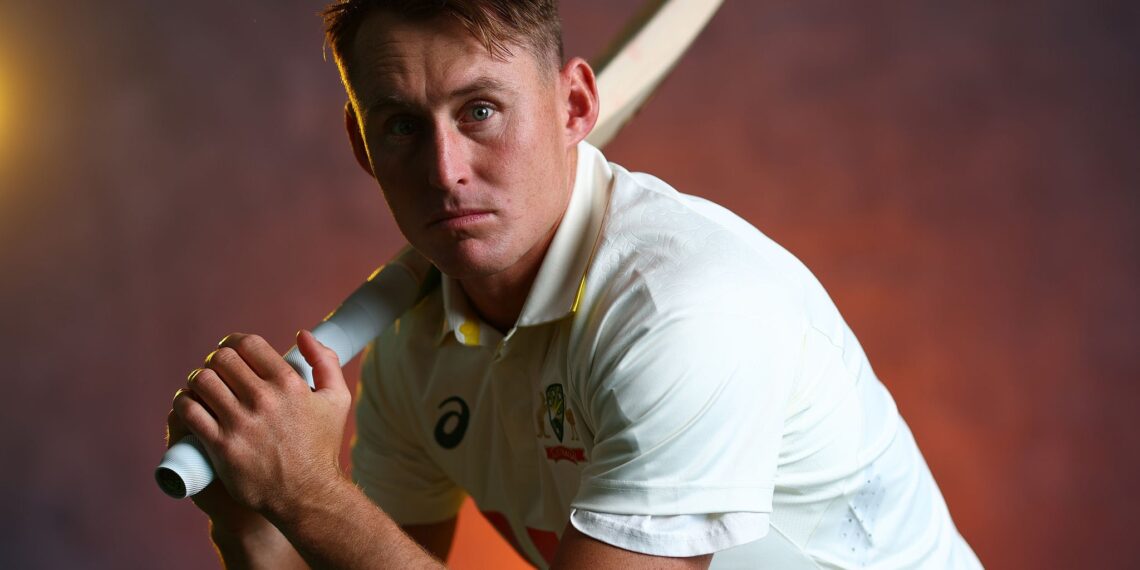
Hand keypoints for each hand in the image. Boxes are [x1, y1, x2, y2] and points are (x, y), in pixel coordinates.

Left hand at [172, 330, 352, 519]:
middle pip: (221, 359)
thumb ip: (326, 361)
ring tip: (201, 388)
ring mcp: (240, 423)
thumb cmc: (321, 447)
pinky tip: (188, 404)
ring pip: (202, 381)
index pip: (248, 344)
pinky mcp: (221, 446)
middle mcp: (263, 399)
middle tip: (216, 372)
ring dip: (198, 380)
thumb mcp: (337, 400)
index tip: (230, 350)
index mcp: (289, 383)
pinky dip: (184, 402)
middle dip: (215, 360)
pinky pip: (189, 411)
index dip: (234, 341)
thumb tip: (303, 335)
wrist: (307, 494)